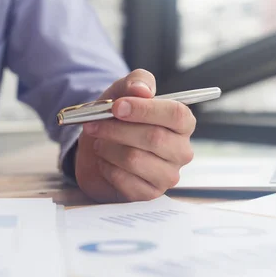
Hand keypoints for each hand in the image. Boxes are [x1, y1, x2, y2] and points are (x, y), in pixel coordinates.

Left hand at [74, 69, 195, 202]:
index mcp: (182, 123)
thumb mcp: (122, 93)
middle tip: (93, 124)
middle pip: (154, 138)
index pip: (176, 114)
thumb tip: (142, 89)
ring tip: (100, 143)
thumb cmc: (117, 119)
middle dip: (117, 129)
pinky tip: (105, 162)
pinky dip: (106, 168)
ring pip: (135, 159)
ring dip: (108, 148)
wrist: (98, 150)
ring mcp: (168, 175)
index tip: (116, 107)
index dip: (145, 110)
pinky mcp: (150, 194)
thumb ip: (135, 82)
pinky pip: (124, 181)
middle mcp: (181, 150)